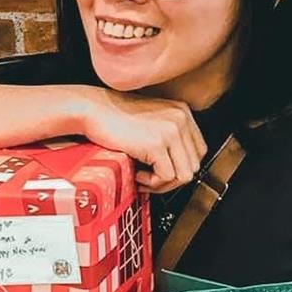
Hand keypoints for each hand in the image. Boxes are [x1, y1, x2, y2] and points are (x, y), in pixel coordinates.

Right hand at [76, 87, 206, 194]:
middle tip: (150, 179)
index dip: (180, 167)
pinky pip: (166, 177)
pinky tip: (136, 172)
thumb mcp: (152, 121)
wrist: (92, 109)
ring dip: (162, 183)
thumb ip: (169, 138)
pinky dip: (151, 182)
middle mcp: (181, 119)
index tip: (162, 171)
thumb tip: (179, 170)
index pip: (199, 151)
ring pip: (184, 175)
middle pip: (194, 165)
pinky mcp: (156, 144)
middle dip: (172, 179)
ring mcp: (170, 131)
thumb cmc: (114, 117)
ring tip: (143, 176)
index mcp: (182, 112)